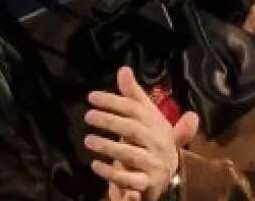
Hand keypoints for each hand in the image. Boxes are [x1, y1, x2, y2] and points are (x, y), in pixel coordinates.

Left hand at [83, 66, 201, 199]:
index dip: (114, 101)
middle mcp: (158, 143)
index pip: (136, 109)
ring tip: (88, 140)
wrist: (167, 177)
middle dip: (110, 121)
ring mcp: (154, 164)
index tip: (91, 97)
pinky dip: (112, 173)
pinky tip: (96, 165)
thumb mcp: (147, 118)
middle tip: (88, 116)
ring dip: (108, 146)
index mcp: (157, 124)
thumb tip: (124, 69)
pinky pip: (130, 180)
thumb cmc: (151, 142)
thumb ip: (134, 96)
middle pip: (133, 129)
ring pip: (131, 154)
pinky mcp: (148, 184)